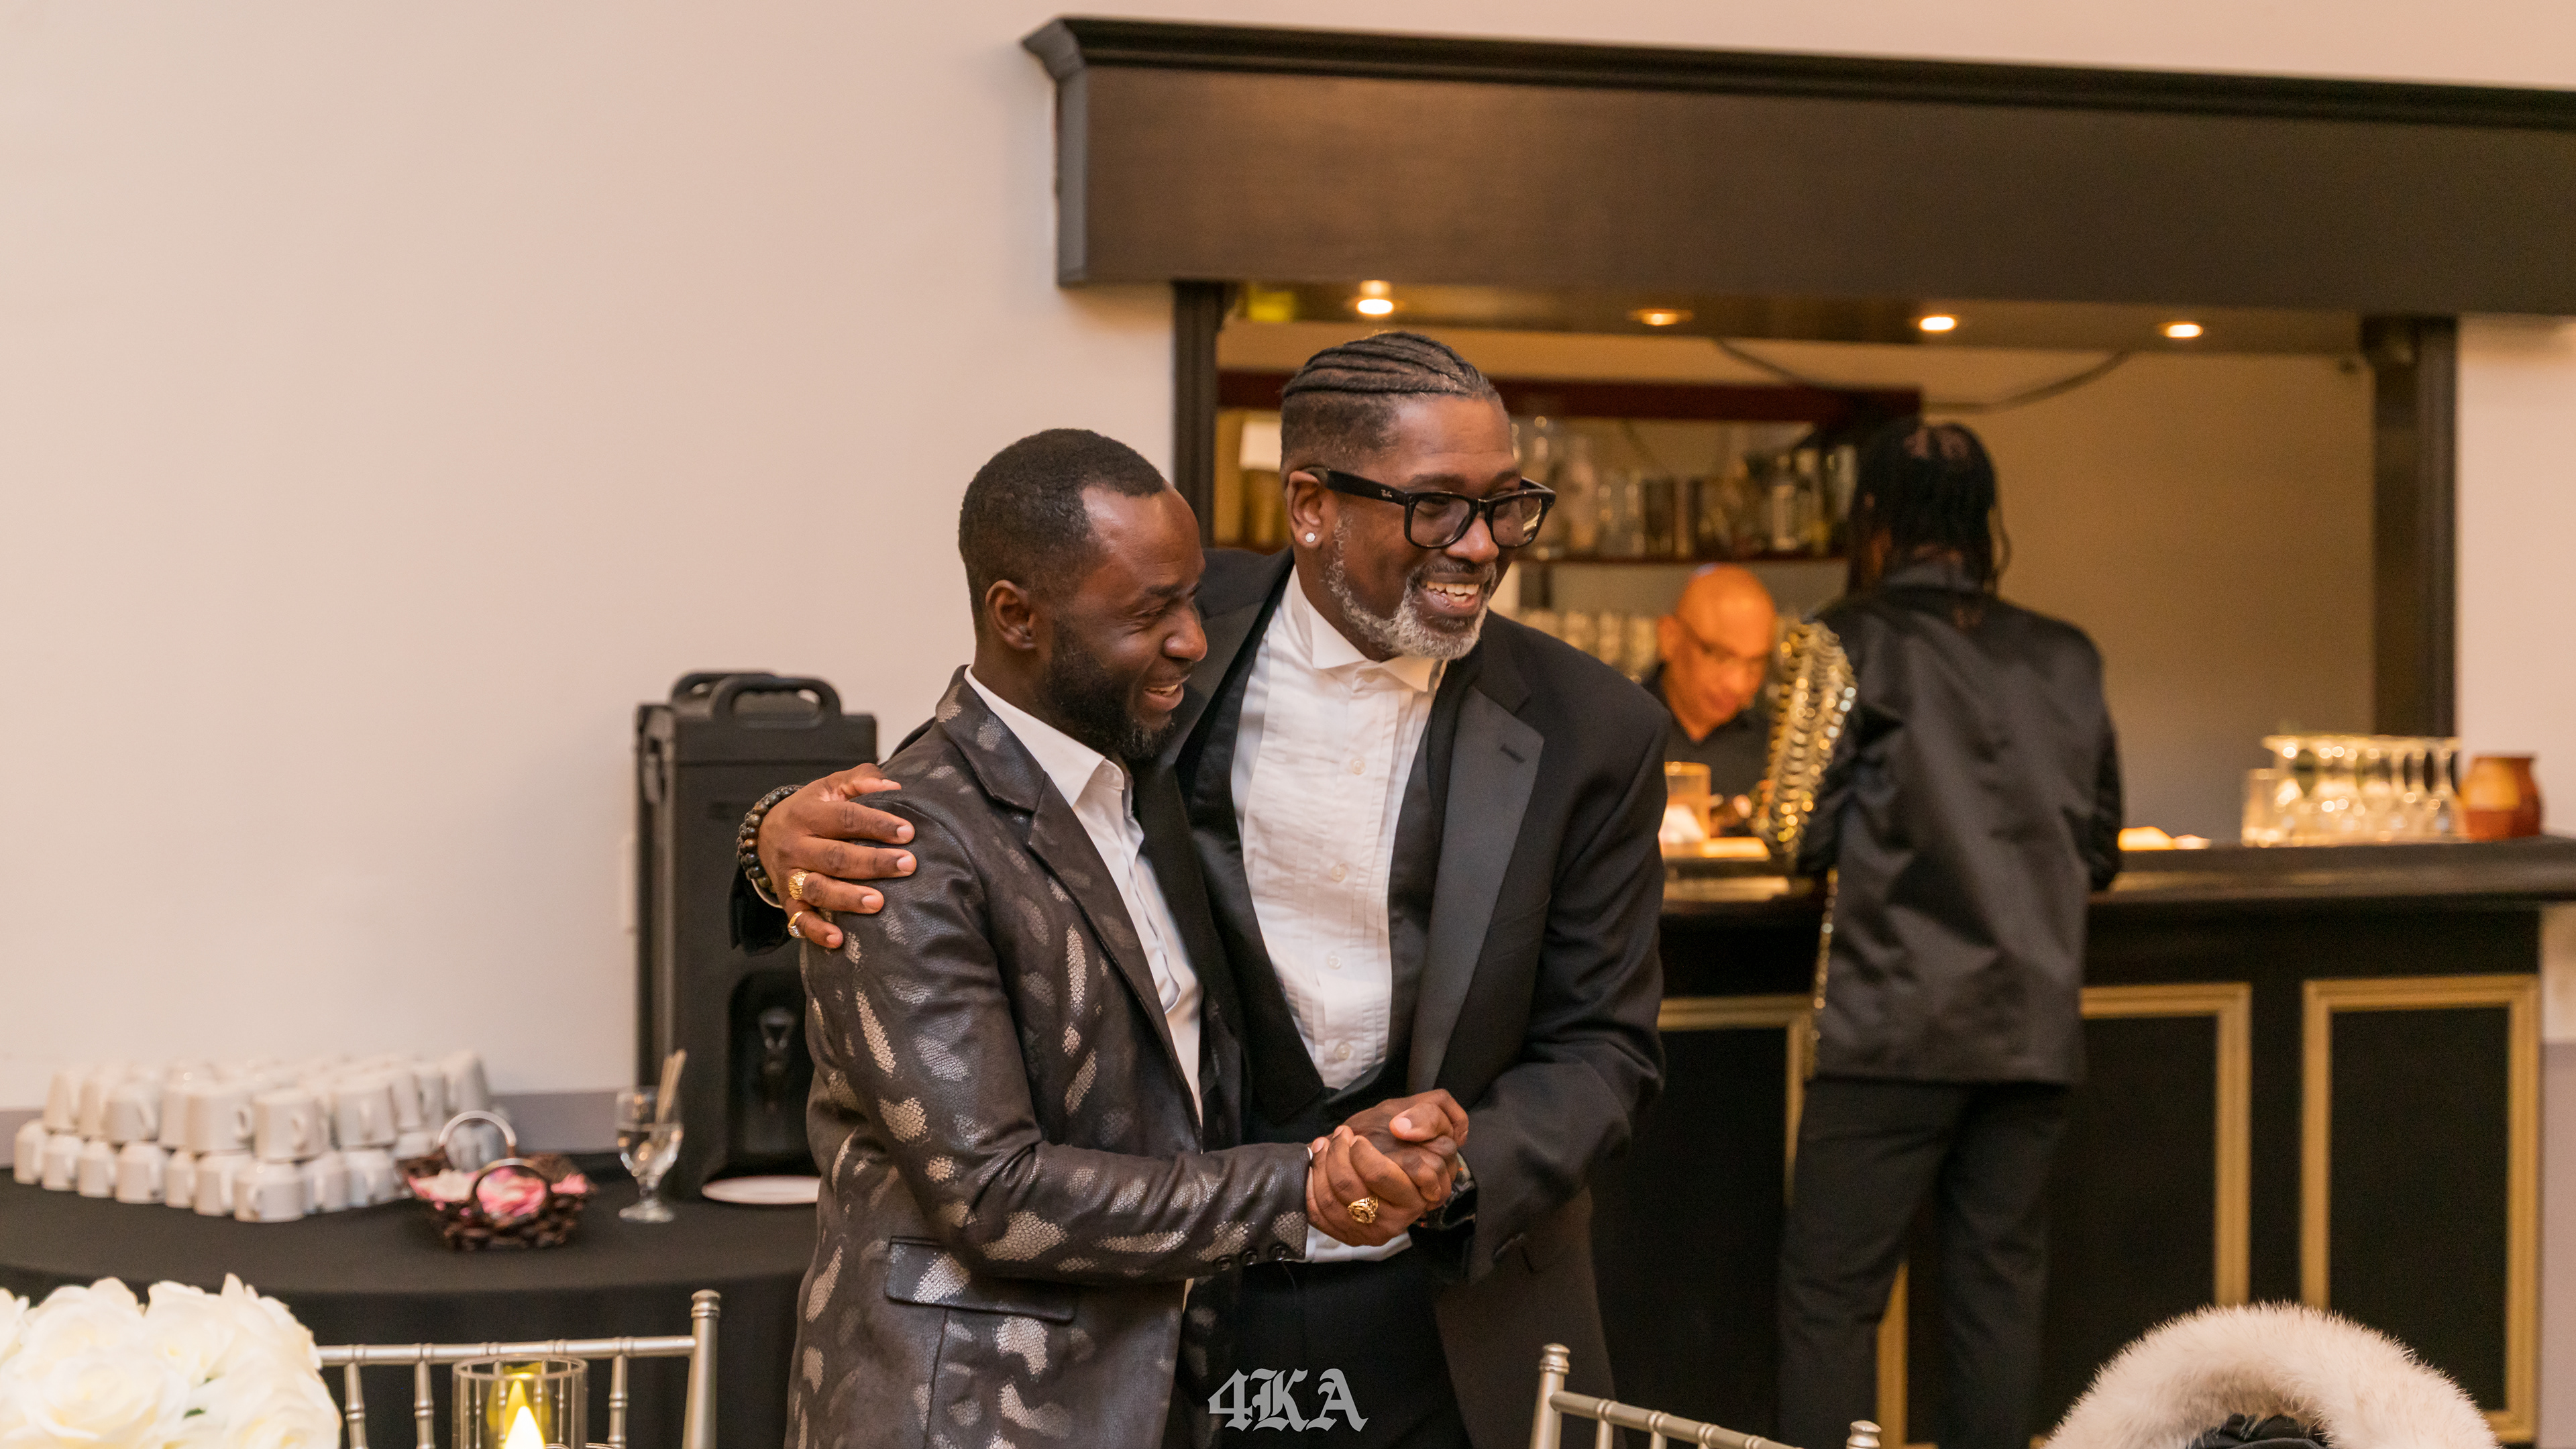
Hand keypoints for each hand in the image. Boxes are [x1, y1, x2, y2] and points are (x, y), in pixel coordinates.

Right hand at [760, 766, 914, 945]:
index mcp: (808, 814)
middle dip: (873, 863)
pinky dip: (817, 930)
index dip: (877, 824)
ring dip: (848, 898)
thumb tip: (894, 786)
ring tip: (879, 902)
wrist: (764, 834)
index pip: (846, 818)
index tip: (908, 832)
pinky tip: (838, 939)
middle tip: (907, 865)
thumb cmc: (812, 809)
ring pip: (818, 888)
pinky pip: (799, 919)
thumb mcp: (829, 787)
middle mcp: (796, 845)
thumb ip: (860, 780)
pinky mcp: (787, 901)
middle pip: (835, 856)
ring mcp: (789, 875)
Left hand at [1303, 1091, 1469, 1245]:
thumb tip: (1400, 1128)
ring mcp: (1375, 1231)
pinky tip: (1317, 1166)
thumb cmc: (1418, 1139)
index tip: (1356, 1138)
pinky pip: (1320, 1214)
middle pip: (1350, 1186)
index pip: (1380, 1174)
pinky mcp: (1353, 1236)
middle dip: (1337, 1154)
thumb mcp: (1435, 1118)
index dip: (1362, 1153)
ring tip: (1326, 1144)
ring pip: (1332, 1200)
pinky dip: (1311, 1186)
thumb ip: (1427, 1118)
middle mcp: (1399, 1219)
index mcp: (1420, 1195)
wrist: (1408, 1162)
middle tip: (1340, 1135)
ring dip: (1321, 1166)